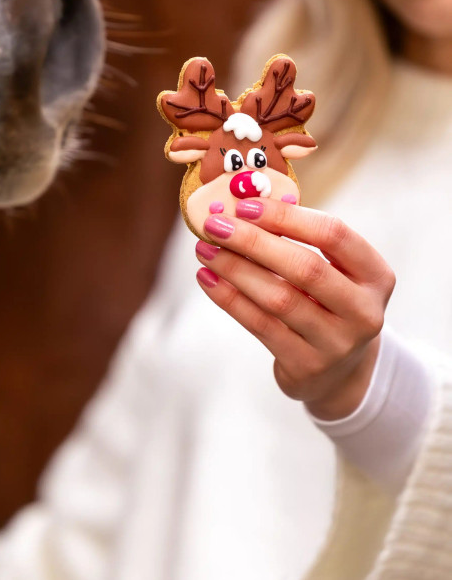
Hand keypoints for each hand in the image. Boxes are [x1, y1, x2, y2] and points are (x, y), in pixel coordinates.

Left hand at [195, 198, 395, 419]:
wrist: (339, 373)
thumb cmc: (327, 303)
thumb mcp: (333, 272)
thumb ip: (298, 239)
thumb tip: (243, 206)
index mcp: (376, 276)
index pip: (334, 235)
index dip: (287, 217)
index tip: (245, 206)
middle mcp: (363, 311)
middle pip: (305, 267)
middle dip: (254, 242)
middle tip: (215, 225)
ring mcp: (336, 343)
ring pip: (278, 299)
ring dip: (235, 269)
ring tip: (205, 249)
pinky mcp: (306, 365)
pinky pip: (260, 325)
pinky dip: (229, 299)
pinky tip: (208, 279)